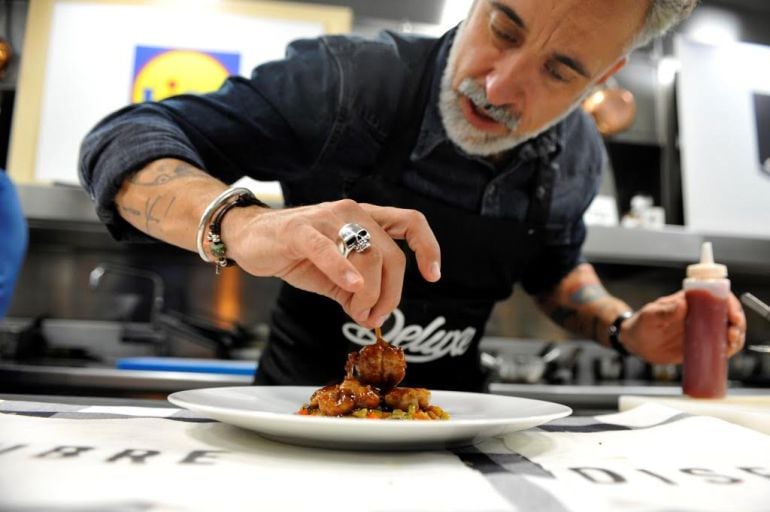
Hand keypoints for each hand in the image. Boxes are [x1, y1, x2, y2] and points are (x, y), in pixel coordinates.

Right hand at [223, 199, 440, 327]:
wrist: (248, 238)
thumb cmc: (295, 253)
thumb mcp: (334, 276)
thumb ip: (357, 293)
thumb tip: (373, 317)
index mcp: (364, 219)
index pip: (409, 222)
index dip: (427, 247)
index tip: (432, 276)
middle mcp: (351, 212)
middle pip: (390, 253)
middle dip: (390, 292)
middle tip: (373, 317)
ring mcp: (326, 218)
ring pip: (368, 255)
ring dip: (369, 292)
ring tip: (356, 312)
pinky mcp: (299, 230)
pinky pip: (328, 248)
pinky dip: (344, 269)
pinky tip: (351, 288)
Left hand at [622, 290, 745, 363]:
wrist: (636, 342)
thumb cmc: (642, 324)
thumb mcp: (649, 316)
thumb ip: (664, 311)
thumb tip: (682, 304)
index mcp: (690, 301)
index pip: (716, 296)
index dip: (729, 303)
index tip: (732, 314)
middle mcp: (700, 314)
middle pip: (727, 314)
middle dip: (736, 322)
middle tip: (732, 333)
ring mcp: (702, 330)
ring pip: (727, 330)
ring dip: (735, 336)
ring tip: (731, 344)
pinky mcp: (701, 345)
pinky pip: (719, 346)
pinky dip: (728, 349)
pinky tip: (727, 353)